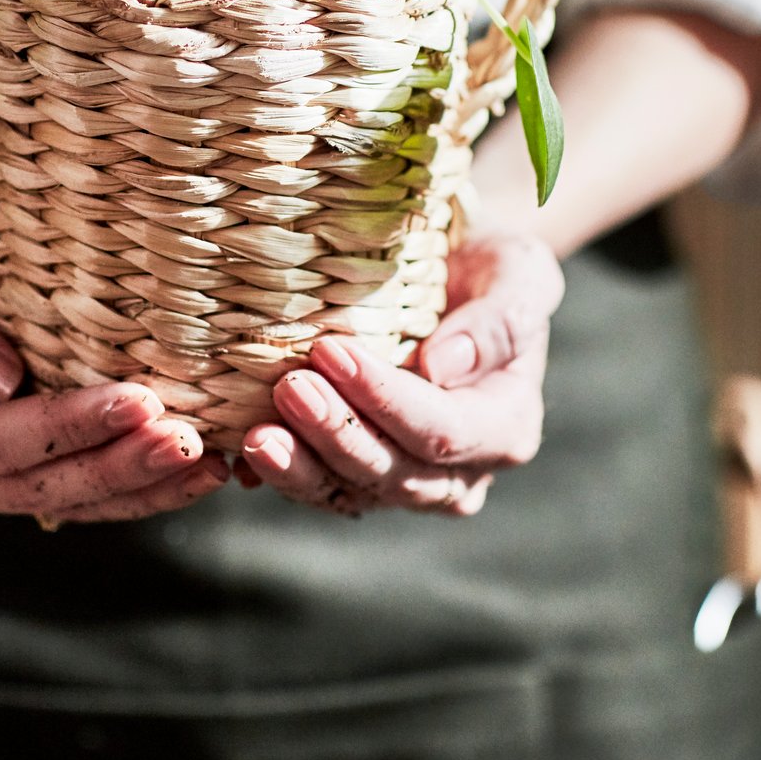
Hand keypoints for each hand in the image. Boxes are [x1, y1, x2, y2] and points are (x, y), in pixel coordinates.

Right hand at [0, 199, 228, 523]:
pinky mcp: (13, 472)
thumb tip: (1, 383)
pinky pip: (75, 491)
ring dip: (137, 489)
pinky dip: (134, 486)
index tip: (135, 401)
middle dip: (115, 468)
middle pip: (31, 487)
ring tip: (206, 465)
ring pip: (61, 502)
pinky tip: (191, 471)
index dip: (63, 428)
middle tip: (187, 442)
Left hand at [238, 233, 563, 516]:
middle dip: (337, 433)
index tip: (332, 352)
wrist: (455, 274)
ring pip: (351, 492)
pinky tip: (243, 450)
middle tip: (289, 386)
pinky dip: (283, 474)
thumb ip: (498, 320)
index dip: (386, 400)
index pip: (442, 431)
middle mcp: (461, 472)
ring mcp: (408, 480)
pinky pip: (321, 488)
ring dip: (301, 466)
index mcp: (506, 427)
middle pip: (393, 473)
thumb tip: (441, 369)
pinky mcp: (362, 475)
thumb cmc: (489, 266)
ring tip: (255, 434)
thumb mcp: (517, 272)